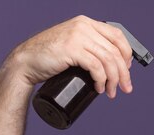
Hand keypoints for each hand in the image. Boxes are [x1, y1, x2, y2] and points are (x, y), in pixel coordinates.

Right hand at [7, 15, 133, 97]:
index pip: (117, 36)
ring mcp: (77, 36)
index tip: (127, 70)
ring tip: (112, 92)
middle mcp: (84, 26)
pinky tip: (100, 88)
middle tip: (125, 88)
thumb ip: (89, 47)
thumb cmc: (49, 58)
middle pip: (115, 50)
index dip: (127, 54)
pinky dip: (101, 80)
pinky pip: (96, 66)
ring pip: (108, 59)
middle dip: (124, 72)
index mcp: (86, 23)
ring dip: (114, 80)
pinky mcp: (72, 49)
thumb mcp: (73, 46)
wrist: (26, 62)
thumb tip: (112, 65)